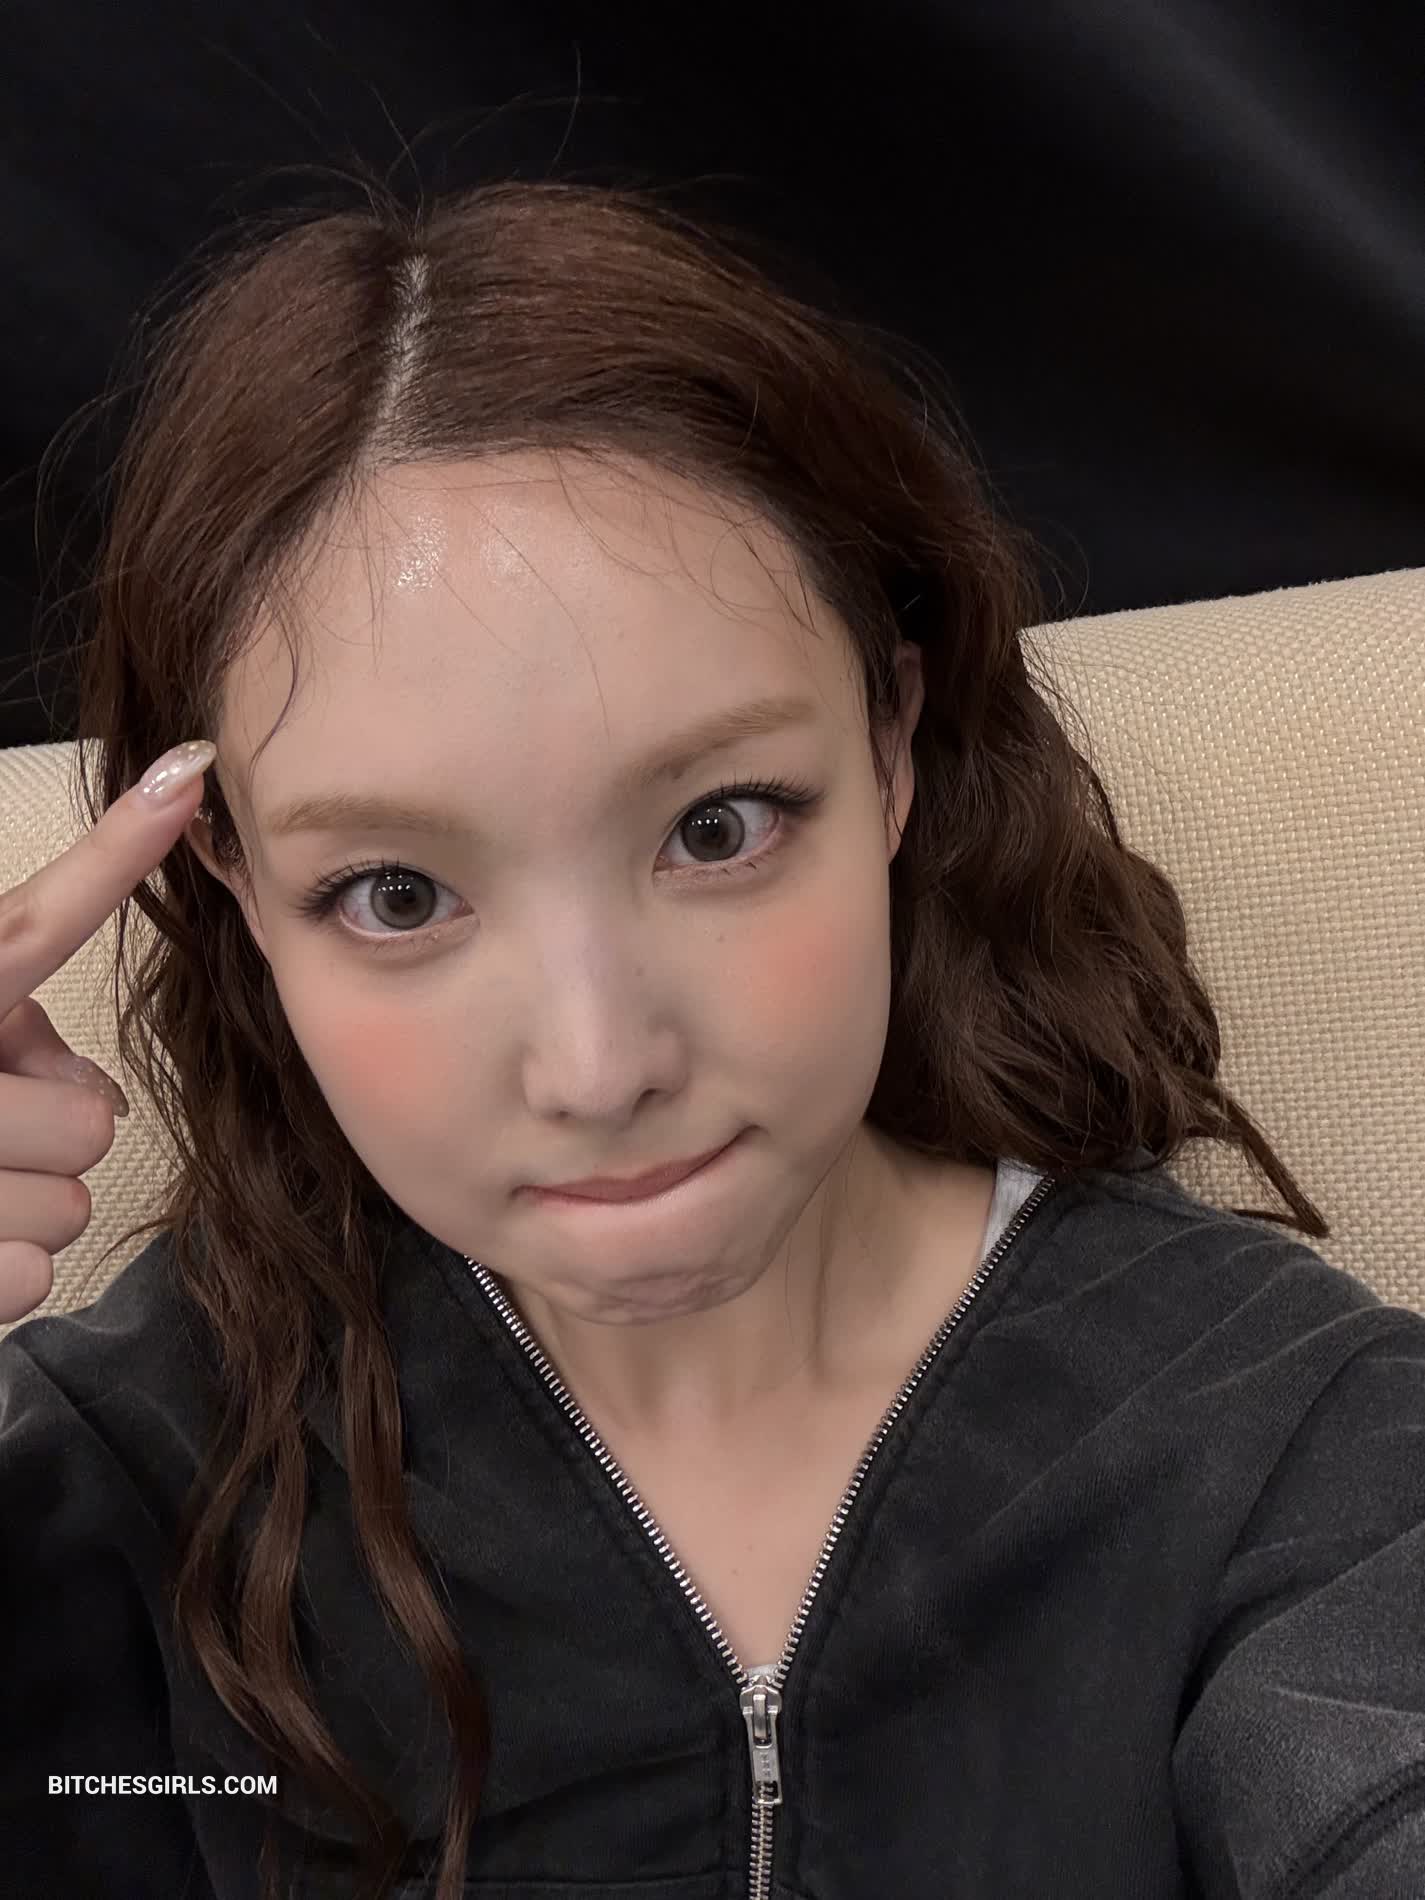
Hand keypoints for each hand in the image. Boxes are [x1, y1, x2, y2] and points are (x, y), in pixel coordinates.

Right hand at [0, 742, 211, 1323]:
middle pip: (88, 1127)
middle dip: (47, 1139)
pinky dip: (1, 1276)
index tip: (186, 777)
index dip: (114, 852)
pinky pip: (34, 1275)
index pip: (30, 923)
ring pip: (70, 1206)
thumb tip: (104, 1102)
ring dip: (23, 1211)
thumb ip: (15, 1040)